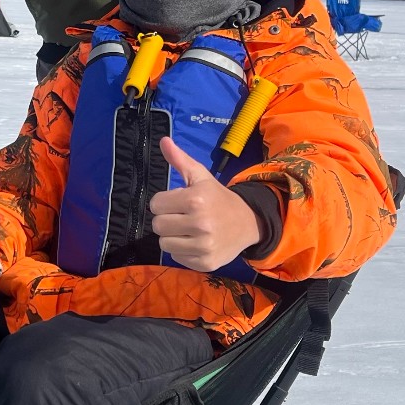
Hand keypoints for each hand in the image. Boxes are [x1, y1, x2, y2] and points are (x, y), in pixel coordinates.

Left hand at [149, 136, 260, 271]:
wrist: (248, 222)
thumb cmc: (218, 197)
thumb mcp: (200, 176)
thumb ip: (179, 159)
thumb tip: (163, 140)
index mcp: (195, 200)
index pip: (155, 204)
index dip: (163, 202)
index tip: (176, 202)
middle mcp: (200, 223)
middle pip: (158, 225)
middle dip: (166, 219)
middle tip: (181, 216)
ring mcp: (204, 246)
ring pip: (164, 244)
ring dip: (172, 237)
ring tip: (187, 230)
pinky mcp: (206, 263)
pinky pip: (177, 258)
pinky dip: (182, 251)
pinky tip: (195, 242)